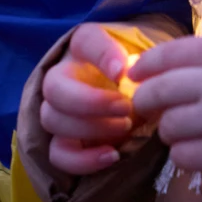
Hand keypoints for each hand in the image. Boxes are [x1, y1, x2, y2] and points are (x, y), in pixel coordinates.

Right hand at [41, 24, 135, 175]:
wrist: (140, 108)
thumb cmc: (142, 83)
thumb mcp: (149, 67)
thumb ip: (144, 65)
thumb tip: (125, 73)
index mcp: (85, 52)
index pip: (85, 41)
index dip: (102, 55)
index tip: (122, 72)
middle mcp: (63, 79)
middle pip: (53, 88)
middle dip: (90, 102)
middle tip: (126, 108)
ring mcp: (58, 113)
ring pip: (52, 120)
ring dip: (89, 128)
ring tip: (124, 129)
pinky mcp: (62, 144)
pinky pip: (58, 155)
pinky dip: (82, 160)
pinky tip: (111, 156)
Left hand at [129, 37, 201, 172]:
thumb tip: (184, 66)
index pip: (173, 52)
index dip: (148, 64)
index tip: (134, 74)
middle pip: (158, 90)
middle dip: (146, 101)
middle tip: (148, 109)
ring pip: (168, 126)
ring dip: (172, 132)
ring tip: (190, 133)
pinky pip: (182, 155)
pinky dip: (187, 156)